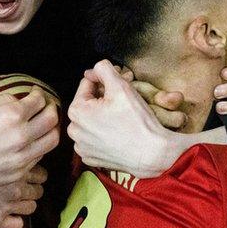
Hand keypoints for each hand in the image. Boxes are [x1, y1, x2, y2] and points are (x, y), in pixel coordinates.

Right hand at [0, 87, 59, 192]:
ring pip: (52, 140)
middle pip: (52, 119)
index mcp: (11, 116)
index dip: (39, 94)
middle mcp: (21, 137)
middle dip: (51, 109)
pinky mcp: (19, 173)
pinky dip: (40, 146)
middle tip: (46, 106)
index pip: (39, 101)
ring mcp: (22, 157)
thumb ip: (3, 98)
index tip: (35, 93)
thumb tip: (20, 100)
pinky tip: (31, 141)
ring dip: (51, 129)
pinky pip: (40, 157)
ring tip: (43, 124)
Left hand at [68, 59, 178, 176]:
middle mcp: (74, 130)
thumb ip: (103, 68)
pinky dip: (104, 133)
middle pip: (88, 103)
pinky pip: (94, 138)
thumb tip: (94, 70)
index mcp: (76, 111)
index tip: (121, 84)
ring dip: (103, 115)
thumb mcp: (121, 86)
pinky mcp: (91, 158)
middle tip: (125, 99)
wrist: (152, 154)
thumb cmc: (137, 121)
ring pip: (91, 120)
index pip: (87, 84)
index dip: (105, 80)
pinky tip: (119, 132)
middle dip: (104, 97)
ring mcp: (82, 146)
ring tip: (122, 116)